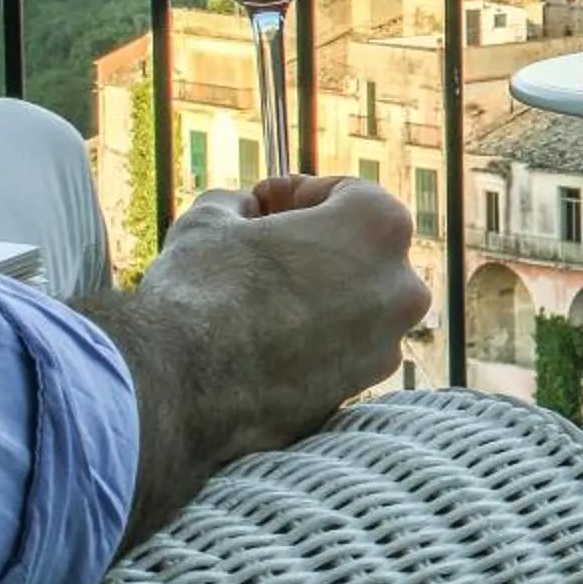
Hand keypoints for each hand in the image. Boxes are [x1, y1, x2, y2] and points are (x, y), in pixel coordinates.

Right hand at [141, 175, 430, 460]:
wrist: (182, 387)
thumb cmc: (201, 287)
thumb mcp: (212, 220)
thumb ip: (241, 207)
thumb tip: (243, 213)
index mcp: (379, 224)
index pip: (346, 194)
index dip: (294, 193)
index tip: (259, 203)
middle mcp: (401, 284)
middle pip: (357, 250)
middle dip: (309, 245)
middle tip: (256, 246)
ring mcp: (387, 343)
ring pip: (352, 304)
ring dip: (312, 294)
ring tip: (254, 298)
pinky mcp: (361, 390)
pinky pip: (340, 352)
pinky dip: (310, 340)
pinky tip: (261, 342)